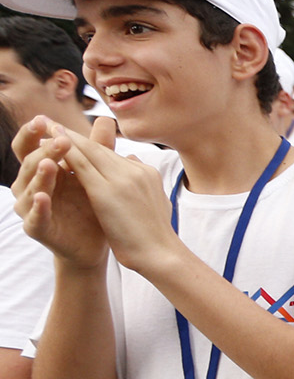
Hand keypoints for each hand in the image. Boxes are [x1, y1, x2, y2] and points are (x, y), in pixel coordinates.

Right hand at [11, 115, 108, 269]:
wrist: (97, 242)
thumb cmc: (93, 204)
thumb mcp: (96, 174)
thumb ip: (97, 148)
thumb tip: (105, 118)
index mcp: (43, 169)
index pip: (32, 145)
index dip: (35, 132)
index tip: (44, 118)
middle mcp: (32, 185)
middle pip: (30, 162)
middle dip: (44, 150)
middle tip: (60, 139)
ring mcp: (31, 207)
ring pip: (29, 187)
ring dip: (40, 174)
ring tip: (49, 163)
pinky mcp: (37, 228)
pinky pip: (34, 216)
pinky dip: (38, 206)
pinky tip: (42, 196)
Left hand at [36, 119, 181, 274]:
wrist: (161, 253)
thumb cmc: (156, 235)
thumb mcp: (155, 202)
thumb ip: (142, 180)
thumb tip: (131, 160)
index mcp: (146, 173)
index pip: (113, 154)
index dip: (90, 145)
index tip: (73, 138)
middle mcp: (135, 170)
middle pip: (100, 149)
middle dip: (75, 136)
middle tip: (52, 125)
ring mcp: (123, 178)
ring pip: (89, 153)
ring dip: (66, 140)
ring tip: (47, 129)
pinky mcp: (107, 191)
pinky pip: (82, 166)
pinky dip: (64, 154)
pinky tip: (49, 147)